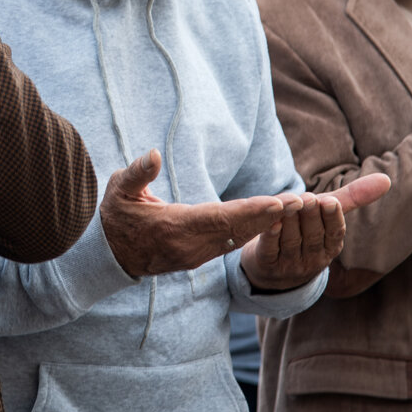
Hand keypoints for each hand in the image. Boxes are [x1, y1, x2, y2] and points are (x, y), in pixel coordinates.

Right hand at [100, 149, 304, 277]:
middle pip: (238, 230)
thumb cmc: (115, 217)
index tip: (277, 202)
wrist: (110, 257)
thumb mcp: (118, 190)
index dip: (250, 211)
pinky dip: (255, 230)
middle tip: (301, 201)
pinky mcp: (201, 256)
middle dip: (271, 215)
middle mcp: (191, 246)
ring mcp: (197, 255)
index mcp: (173, 227)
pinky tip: (273, 219)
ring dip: (268, 223)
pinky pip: (233, 243)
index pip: (219, 218)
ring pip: (240, 238)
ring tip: (296, 206)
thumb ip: (137, 173)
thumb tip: (154, 155)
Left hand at [240, 173, 390, 290]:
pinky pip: (270, 250)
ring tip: (288, 204)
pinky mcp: (267, 265)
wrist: (274, 265)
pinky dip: (270, 236)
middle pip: (312, 236)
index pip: (335, 233)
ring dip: (290, 222)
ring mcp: (289, 265)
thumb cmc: (305, 229)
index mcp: (330, 247)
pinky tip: (271, 221)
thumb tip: (387, 179)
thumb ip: (352, 197)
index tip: (330, 201)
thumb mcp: (326, 215)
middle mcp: (312, 259)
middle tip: (308, 198)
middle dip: (310, 217)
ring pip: (291, 241)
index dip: (332, 218)